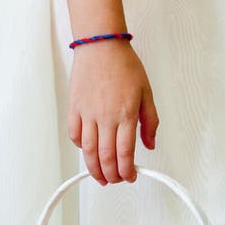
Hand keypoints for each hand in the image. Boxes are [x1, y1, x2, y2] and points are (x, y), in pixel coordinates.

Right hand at [68, 40, 158, 184]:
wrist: (101, 44)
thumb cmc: (124, 65)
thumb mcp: (147, 93)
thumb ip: (150, 122)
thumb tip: (150, 144)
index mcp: (126, 114)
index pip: (125, 153)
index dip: (127, 170)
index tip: (130, 176)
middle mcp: (106, 117)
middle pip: (106, 157)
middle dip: (112, 175)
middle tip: (116, 179)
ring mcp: (88, 113)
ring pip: (88, 151)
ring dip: (95, 169)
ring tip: (101, 177)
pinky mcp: (75, 108)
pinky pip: (75, 135)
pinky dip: (81, 148)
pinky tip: (88, 151)